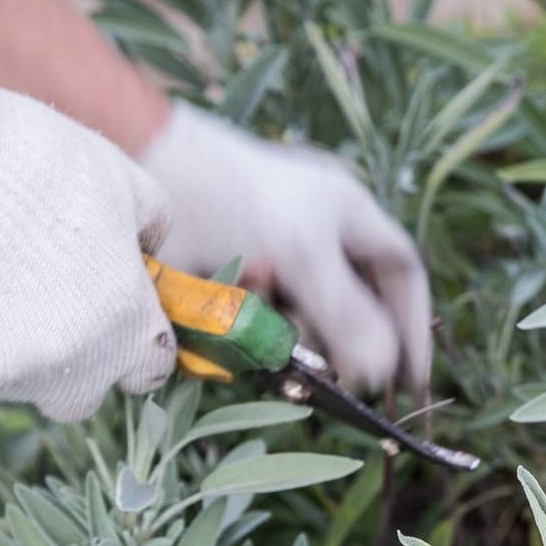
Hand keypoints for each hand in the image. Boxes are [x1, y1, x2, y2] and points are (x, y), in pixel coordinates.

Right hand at [0, 65, 175, 420]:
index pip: (152, 368)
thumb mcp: (125, 183)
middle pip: (83, 395)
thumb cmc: (37, 164)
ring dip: (14, 351)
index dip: (140, 344)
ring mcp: (4, 373)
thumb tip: (148, 253)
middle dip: (77, 365)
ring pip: (18, 383)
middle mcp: (71, 363)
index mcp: (125, 322)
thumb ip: (151, 229)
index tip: (124, 322)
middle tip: (54, 309)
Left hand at [137, 103, 430, 392]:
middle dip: (337, 342)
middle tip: (325, 373)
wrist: (132, 164)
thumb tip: (381, 371)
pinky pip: (248, 326)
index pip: (401, 274)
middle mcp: (313, 235)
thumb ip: (348, 315)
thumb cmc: (225, 196)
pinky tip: (223, 323)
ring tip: (260, 335)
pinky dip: (243, 335)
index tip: (411, 380)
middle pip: (349, 309)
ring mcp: (267, 257)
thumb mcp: (301, 255)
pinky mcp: (222, 280)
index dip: (413, 326)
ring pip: (296, 323)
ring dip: (284, 338)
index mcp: (346, 214)